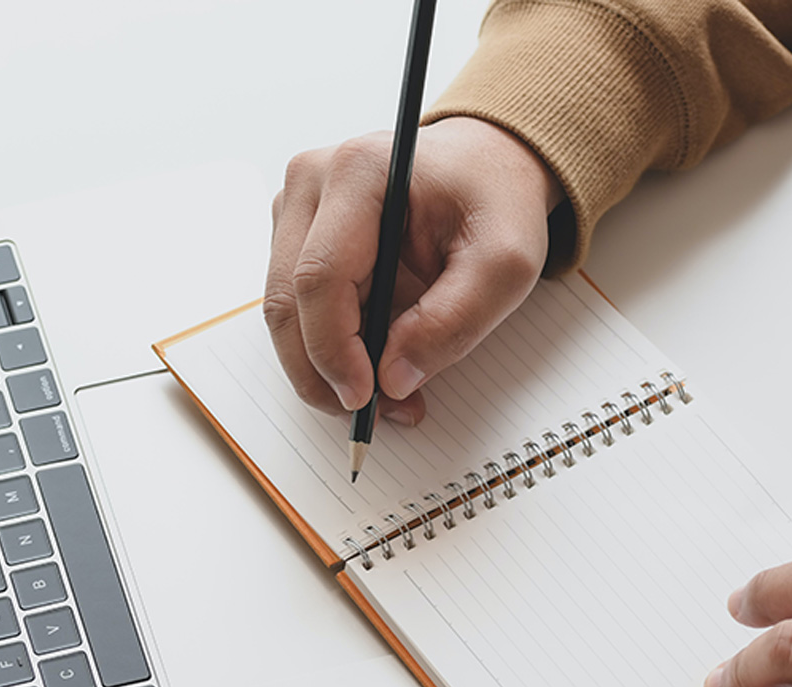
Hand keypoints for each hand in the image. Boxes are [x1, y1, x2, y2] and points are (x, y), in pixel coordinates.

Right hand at [264, 116, 562, 424]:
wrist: (485, 166)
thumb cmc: (494, 201)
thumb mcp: (505, 263)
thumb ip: (454, 321)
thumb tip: (393, 380)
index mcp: (359, 172)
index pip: (319, 277)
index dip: (334, 349)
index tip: (365, 398)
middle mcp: (311, 182)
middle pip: (287, 301)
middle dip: (322, 373)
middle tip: (371, 414)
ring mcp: (296, 207)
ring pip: (285, 311)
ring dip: (323, 369)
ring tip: (383, 396)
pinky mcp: (295, 234)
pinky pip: (296, 308)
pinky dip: (327, 349)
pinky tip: (371, 363)